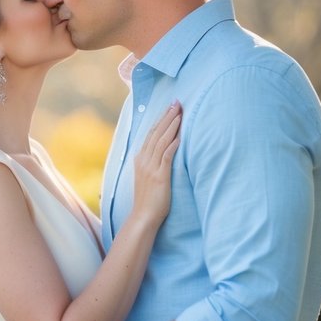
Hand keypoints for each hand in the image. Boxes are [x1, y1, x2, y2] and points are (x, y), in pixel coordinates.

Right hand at [132, 101, 180, 228]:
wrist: (143, 217)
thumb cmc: (148, 199)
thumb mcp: (147, 177)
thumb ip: (152, 164)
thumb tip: (161, 153)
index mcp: (140, 159)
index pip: (151, 134)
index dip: (161, 120)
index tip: (169, 108)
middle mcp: (143, 160)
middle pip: (156, 133)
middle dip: (167, 117)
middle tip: (177, 103)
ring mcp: (151, 167)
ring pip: (161, 141)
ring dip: (171, 126)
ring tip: (180, 113)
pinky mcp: (159, 176)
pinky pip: (167, 156)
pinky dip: (173, 144)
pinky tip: (180, 135)